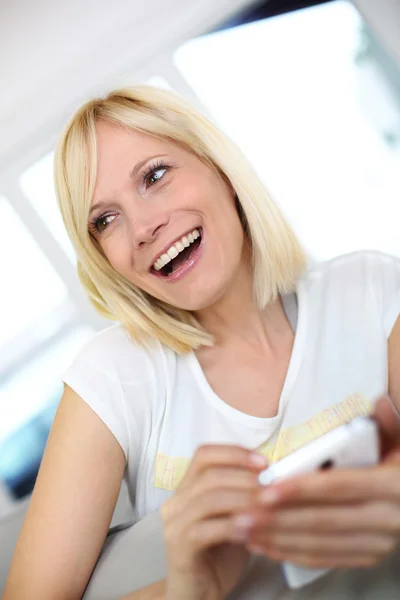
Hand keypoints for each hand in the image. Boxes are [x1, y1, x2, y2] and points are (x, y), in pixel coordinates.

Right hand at [161, 444, 266, 599]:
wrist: (197, 593)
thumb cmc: (219, 554)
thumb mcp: (234, 516)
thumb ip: (244, 496)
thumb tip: (275, 478)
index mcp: (187, 488)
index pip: (204, 455)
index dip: (234, 453)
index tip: (263, 462)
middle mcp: (176, 501)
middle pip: (209, 474)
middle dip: (245, 477)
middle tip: (272, 487)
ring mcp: (174, 523)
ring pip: (209, 498)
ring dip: (243, 499)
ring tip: (267, 505)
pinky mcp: (179, 546)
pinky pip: (206, 529)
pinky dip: (233, 526)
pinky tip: (252, 529)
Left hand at [236, 396, 399, 569]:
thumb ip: (387, 424)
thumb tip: (377, 402)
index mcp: (392, 485)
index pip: (341, 486)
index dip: (303, 488)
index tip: (268, 488)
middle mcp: (389, 519)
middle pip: (325, 520)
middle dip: (279, 518)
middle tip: (244, 513)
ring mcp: (379, 543)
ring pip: (321, 544)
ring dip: (278, 538)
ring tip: (245, 529)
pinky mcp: (368, 557)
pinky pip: (326, 559)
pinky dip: (292, 553)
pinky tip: (265, 544)